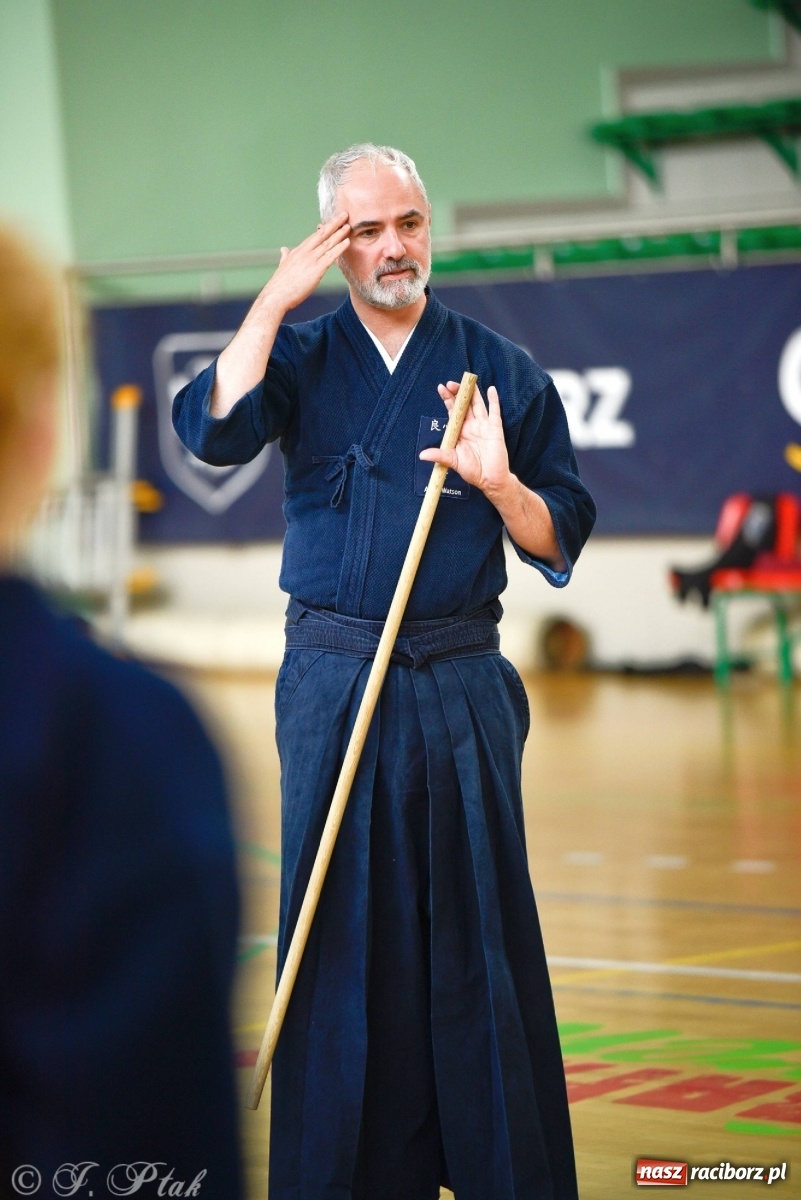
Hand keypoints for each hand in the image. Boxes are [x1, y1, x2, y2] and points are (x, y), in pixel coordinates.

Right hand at [261, 212, 350, 313]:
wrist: (276, 296)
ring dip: (339, 233)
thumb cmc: (279, 285)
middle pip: (322, 234)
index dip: (325, 228)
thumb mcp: (282, 266)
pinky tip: (347, 242)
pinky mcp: (316, 270)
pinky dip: (339, 248)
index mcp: (298, 251)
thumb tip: (284, 249)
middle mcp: (305, 252)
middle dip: (334, 224)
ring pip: (328, 243)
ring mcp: (310, 260)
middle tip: (344, 214)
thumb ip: (285, 256)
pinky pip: (331, 256)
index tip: (333, 221)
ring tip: (348, 225)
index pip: (314, 236)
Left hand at [419, 380, 510, 495]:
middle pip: (464, 404)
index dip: (447, 399)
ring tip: (468, 380)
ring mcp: (483, 425)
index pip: (452, 411)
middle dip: (458, 393)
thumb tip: (422, 455)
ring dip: (473, 392)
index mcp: (460, 431)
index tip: (441, 388)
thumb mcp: (453, 461)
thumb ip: (440, 455)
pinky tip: (491, 390)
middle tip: (451, 383)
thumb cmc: (472, 470)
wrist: (490, 479)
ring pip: (478, 404)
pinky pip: (494, 411)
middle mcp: (471, 425)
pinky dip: (494, 400)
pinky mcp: (495, 428)